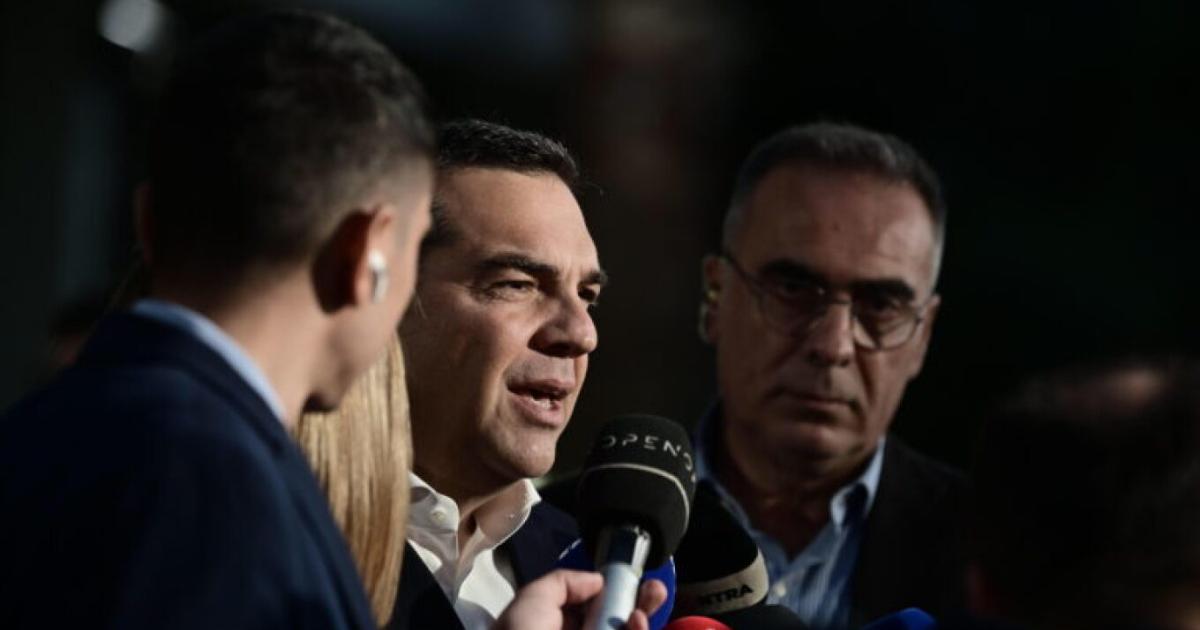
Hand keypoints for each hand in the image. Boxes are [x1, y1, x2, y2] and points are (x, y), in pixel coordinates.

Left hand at [493, 569, 668, 629]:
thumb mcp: (533, 599)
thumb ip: (564, 581)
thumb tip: (597, 580)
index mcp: (559, 627)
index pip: (594, 608)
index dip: (614, 592)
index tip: (630, 580)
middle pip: (618, 622)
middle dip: (640, 604)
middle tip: (653, 591)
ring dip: (641, 622)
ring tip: (640, 613)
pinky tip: (637, 622)